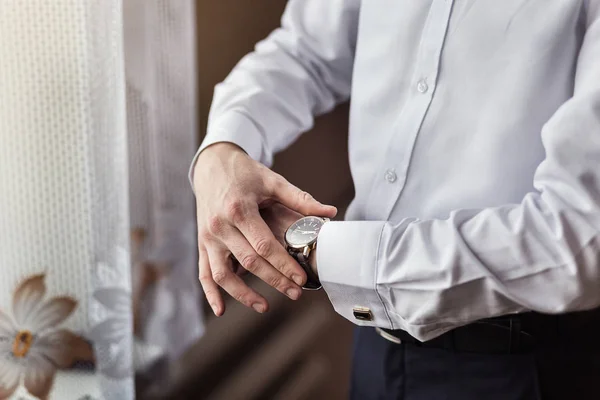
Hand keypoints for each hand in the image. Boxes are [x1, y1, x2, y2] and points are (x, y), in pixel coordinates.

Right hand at [194, 142, 336, 315]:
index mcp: (239, 209)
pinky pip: (204, 273)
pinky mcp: (202, 243)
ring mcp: (208, 237)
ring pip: (223, 274)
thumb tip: (330, 212)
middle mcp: (220, 225)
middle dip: (274, 280)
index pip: (264, 245)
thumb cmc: (245, 173)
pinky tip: (222, 310)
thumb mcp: (272, 180)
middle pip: (249, 262)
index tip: (301, 279)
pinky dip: (211, 294)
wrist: (211, 165)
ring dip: (243, 295)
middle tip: (295, 293)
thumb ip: (300, 198)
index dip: (283, 264)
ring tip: (265, 306)